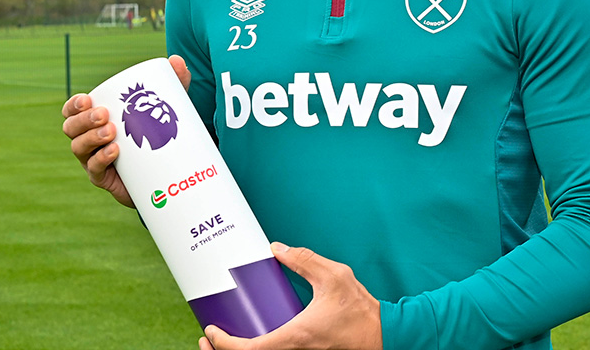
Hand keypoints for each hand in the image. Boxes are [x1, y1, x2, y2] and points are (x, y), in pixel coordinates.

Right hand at [61, 55, 192, 207]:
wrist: (163, 173)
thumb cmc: (156, 133)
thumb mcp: (164, 107)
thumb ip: (172, 84)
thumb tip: (176, 60)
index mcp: (95, 119)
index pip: (72, 110)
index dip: (73, 105)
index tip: (87, 99)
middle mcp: (88, 139)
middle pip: (71, 128)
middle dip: (84, 120)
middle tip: (105, 114)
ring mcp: (93, 160)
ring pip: (78, 147)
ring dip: (91, 138)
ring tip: (111, 132)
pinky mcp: (104, 179)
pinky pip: (94, 170)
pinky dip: (100, 159)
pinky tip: (114, 151)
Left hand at [198, 242, 381, 349]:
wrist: (383, 334)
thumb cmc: (360, 310)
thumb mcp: (333, 276)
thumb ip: (304, 260)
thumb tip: (276, 249)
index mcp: (295, 336)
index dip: (223, 343)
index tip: (211, 330)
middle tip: (206, 339)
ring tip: (221, 340)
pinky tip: (251, 339)